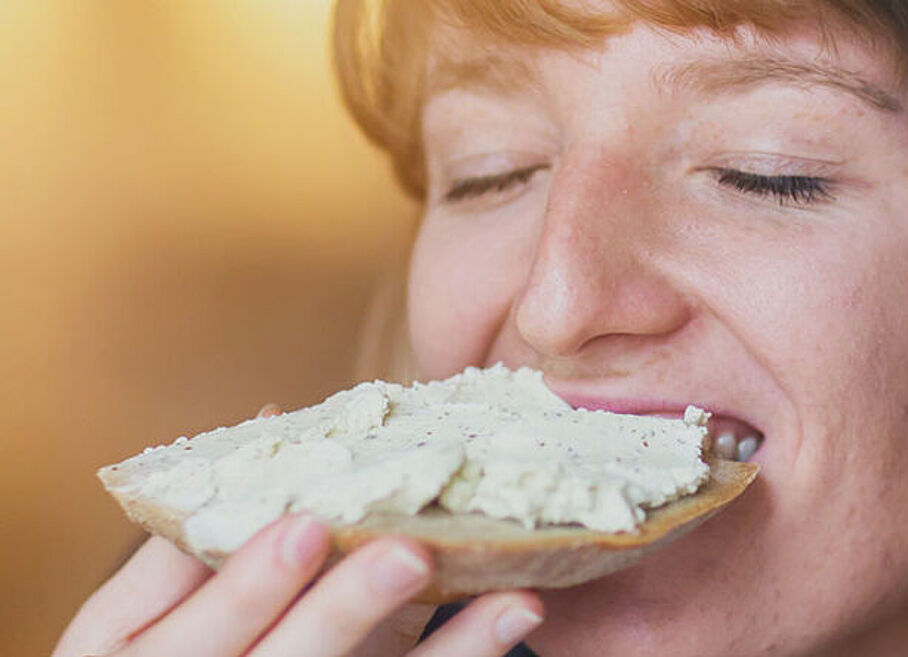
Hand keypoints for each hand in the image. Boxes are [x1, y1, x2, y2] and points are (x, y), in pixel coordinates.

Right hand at [54, 403, 543, 656]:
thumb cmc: (176, 650)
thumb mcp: (147, 612)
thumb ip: (196, 533)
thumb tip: (269, 421)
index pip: (203, 628)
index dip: (252, 584)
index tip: (306, 527)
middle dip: (342, 612)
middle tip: (407, 554)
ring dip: (449, 650)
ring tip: (511, 600)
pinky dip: (465, 653)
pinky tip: (514, 612)